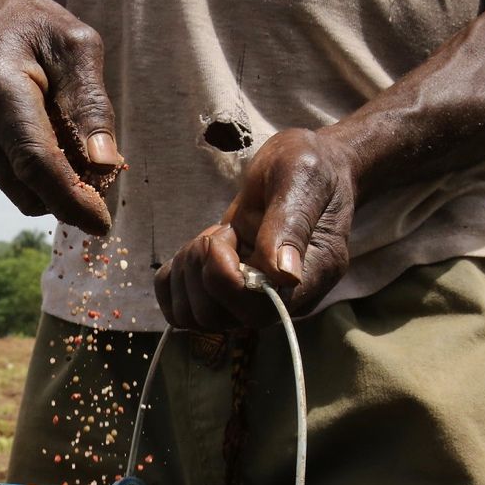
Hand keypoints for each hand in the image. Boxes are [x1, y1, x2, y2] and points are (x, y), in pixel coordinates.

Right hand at [0, 0, 122, 234]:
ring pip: (22, 193)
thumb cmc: (30, 28)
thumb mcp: (75, 46)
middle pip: (28, 188)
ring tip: (71, 138)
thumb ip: (90, 104)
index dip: (70, 198)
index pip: (34, 160)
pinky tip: (43, 133)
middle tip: (103, 167)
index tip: (101, 223)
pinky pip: (13, 182)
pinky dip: (39, 173)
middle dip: (71, 193)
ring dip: (56, 184)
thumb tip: (105, 165)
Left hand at [154, 128, 357, 331]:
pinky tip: (198, 249)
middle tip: (224, 231)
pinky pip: (176, 306)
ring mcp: (250, 299)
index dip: (226, 280)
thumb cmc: (310, 166)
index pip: (258, 310)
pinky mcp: (225, 292)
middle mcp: (281, 299)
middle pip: (215, 319)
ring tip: (215, 238)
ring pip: (191, 316)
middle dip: (203, 268)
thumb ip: (291, 224)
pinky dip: (173, 277)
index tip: (227, 234)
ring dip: (188, 271)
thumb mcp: (302, 178)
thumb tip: (284, 276)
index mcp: (311, 276)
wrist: (304, 168)